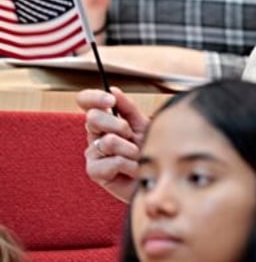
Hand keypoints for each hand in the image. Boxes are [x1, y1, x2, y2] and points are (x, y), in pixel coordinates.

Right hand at [78, 87, 148, 202]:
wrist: (155, 177)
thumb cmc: (147, 150)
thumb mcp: (142, 124)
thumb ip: (128, 108)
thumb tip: (113, 90)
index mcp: (104, 120)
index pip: (87, 102)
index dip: (94, 97)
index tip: (110, 100)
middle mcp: (94, 135)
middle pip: (93, 118)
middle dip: (119, 125)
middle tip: (132, 135)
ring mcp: (92, 153)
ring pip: (108, 141)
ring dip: (130, 149)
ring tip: (137, 156)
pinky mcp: (94, 172)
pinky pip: (113, 162)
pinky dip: (130, 165)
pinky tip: (133, 169)